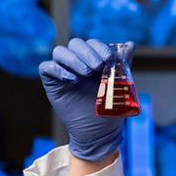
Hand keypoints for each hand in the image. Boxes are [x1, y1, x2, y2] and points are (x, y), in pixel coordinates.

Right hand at [39, 38, 127, 161]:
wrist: (99, 132)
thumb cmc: (109, 108)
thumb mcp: (119, 85)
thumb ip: (122, 64)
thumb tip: (130, 45)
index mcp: (92, 60)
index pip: (91, 43)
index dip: (99, 47)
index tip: (108, 59)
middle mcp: (76, 63)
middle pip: (75, 43)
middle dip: (87, 52)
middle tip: (97, 67)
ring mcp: (63, 72)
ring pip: (59, 52)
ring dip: (74, 59)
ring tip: (85, 74)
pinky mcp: (52, 83)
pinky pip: (46, 67)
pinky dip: (57, 69)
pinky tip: (72, 80)